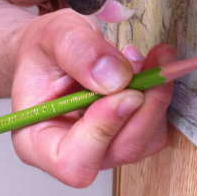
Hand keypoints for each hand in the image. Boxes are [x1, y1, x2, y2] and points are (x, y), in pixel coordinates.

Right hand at [10, 9, 174, 187]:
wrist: (56, 50)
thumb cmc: (44, 50)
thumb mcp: (52, 35)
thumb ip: (78, 52)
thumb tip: (116, 78)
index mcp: (38, 142)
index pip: (73, 161)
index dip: (104, 131)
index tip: (126, 92)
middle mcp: (73, 153)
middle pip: (120, 151)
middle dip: (144, 107)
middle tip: (152, 62)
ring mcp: (104, 147)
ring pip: (146, 140)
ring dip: (155, 97)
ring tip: (140, 57)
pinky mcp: (127, 134)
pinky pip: (155, 126)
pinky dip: (158, 95)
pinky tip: (144, 66)